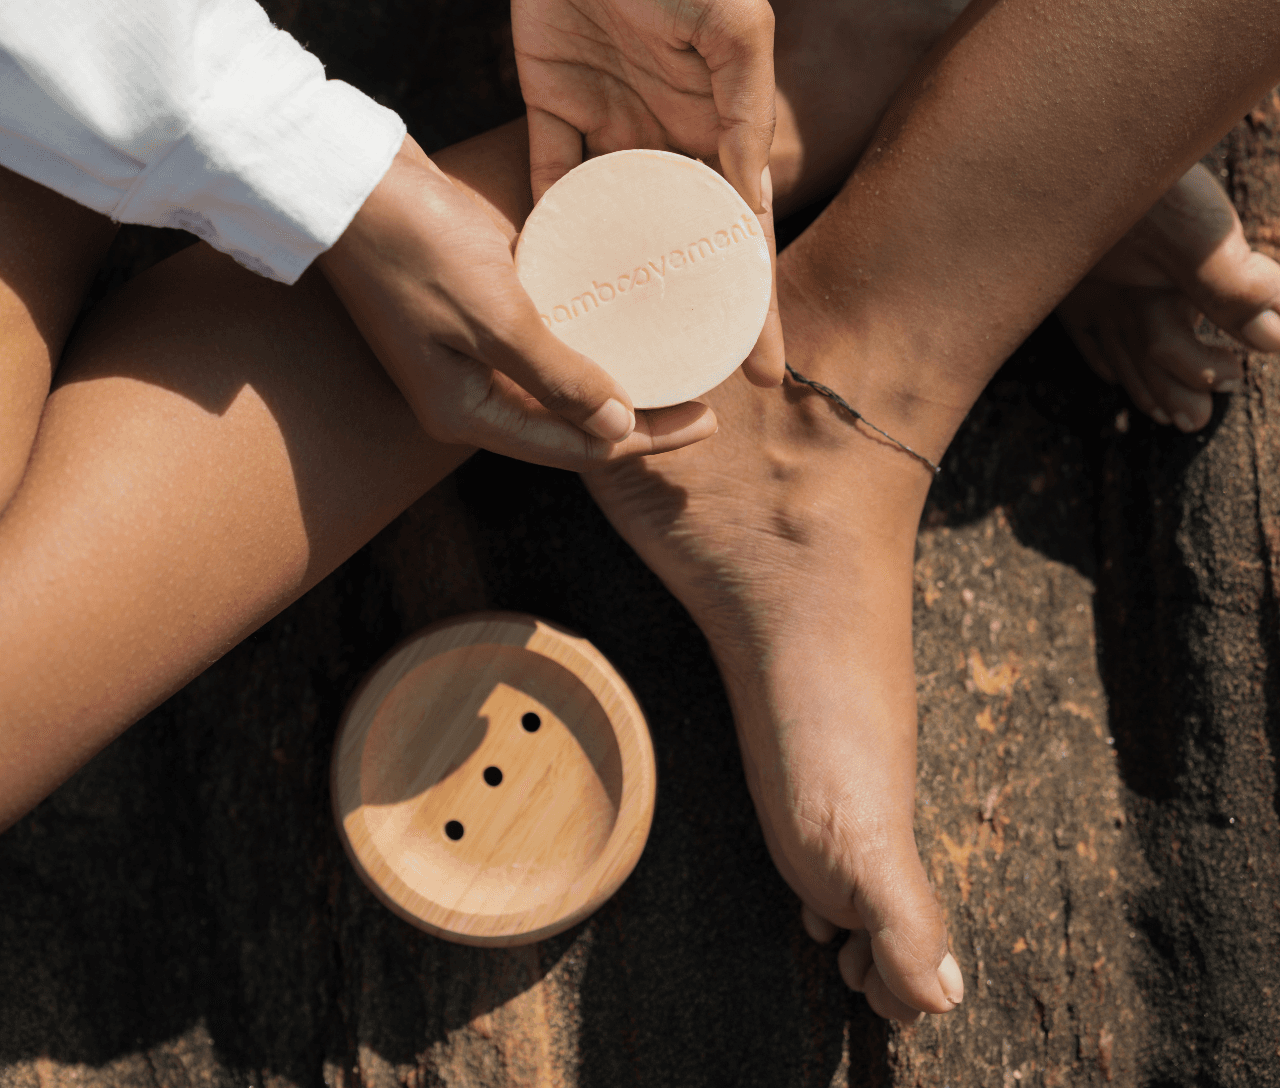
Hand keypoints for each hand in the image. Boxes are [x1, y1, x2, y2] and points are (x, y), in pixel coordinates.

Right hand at [317, 135, 716, 468]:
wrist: (347, 181)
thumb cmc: (413, 244)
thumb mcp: (493, 315)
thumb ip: (557, 376)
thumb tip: (620, 428)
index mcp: (468, 413)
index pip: (576, 449)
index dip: (646, 440)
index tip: (706, 420)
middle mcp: (468, 397)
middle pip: (569, 428)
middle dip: (636, 422)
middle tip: (701, 405)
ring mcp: (465, 360)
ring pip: (557, 391)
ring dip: (611, 386)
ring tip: (671, 374)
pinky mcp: (469, 320)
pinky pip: (540, 349)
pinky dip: (582, 346)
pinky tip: (620, 331)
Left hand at [512, 0, 784, 384]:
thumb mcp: (735, 26)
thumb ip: (744, 112)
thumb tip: (749, 200)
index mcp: (721, 122)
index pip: (741, 232)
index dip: (753, 302)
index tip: (763, 368)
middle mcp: (668, 134)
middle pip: (678, 242)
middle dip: (685, 310)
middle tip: (683, 375)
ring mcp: (610, 120)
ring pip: (612, 220)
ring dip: (613, 278)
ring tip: (611, 348)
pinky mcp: (553, 99)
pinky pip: (549, 176)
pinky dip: (548, 224)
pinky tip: (548, 277)